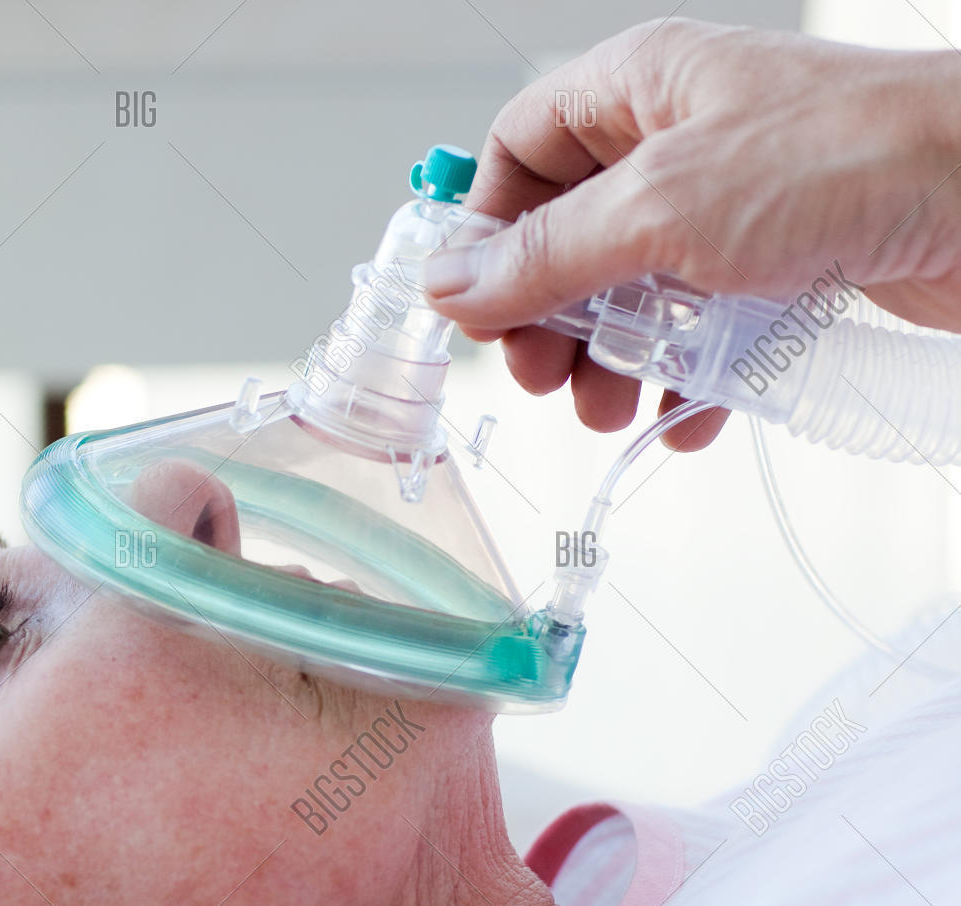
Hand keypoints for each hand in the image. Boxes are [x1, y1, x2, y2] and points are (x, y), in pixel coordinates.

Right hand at [423, 19, 960, 449]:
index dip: (489, 232)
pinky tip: (681, 420)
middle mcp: (677, 143)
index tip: (479, 310)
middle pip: (566, 236)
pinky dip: (678, 383)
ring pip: (628, 293)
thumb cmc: (850, 159)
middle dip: (548, 319)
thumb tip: (450, 285)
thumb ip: (546, 256)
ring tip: (610, 411)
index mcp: (638, 91)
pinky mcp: (775, 265)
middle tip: (545, 377)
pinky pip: (696, 330)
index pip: (520, 152)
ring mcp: (728, 207)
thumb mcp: (661, 209)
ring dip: (606, 365)